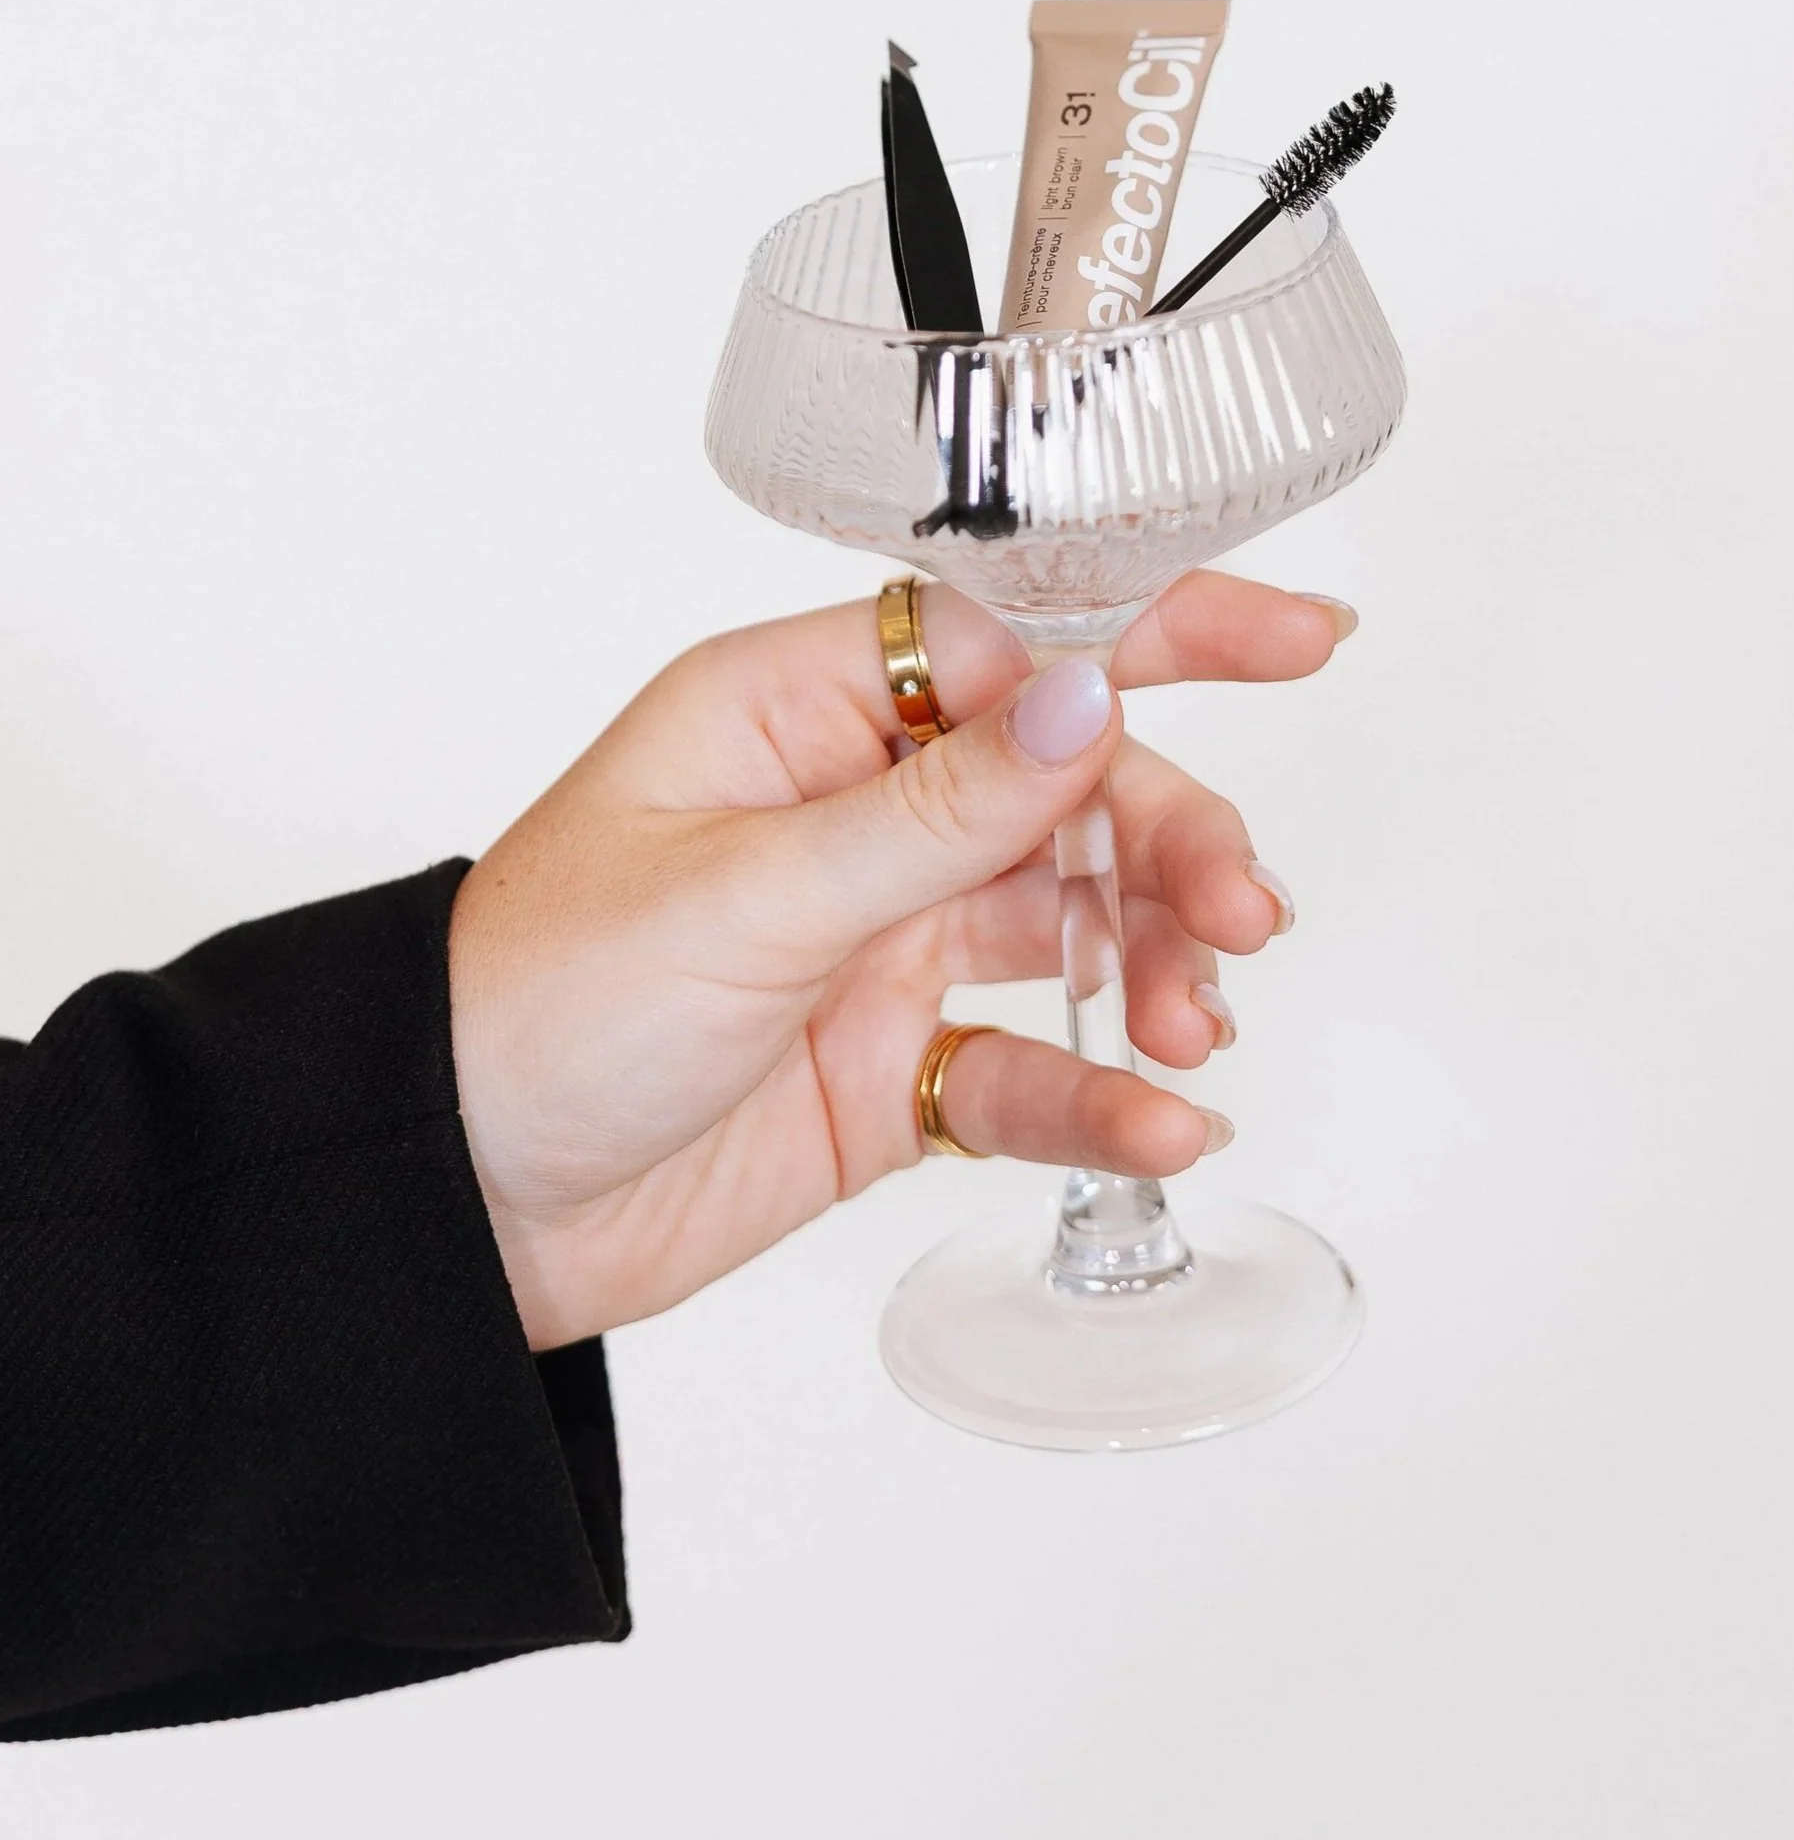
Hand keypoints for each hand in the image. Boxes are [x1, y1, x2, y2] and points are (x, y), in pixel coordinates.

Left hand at [448, 572, 1351, 1350]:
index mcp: (798, 713)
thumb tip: (1091, 694)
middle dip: (1172, 840)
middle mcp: (853, 810)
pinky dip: (1100, 1096)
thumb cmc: (536, 1006)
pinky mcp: (889, 1068)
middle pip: (1071, 787)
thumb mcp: (749, 894)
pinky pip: (1029, 1065)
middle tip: (1242, 914)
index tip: (1298, 636)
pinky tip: (1158, 1130)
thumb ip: (939, 809)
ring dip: (1153, 967)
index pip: (1015, 639)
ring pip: (1071, 923)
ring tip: (1194, 1034)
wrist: (449, 1207)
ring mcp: (878, 941)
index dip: (1160, 632)